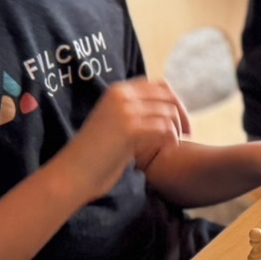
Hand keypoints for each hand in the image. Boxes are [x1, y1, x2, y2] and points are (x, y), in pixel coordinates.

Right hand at [58, 78, 190, 202]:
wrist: (73, 173)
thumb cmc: (96, 155)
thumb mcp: (115, 125)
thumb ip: (136, 114)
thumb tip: (167, 112)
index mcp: (117, 91)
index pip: (159, 86)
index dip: (175, 102)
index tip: (182, 122)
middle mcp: (121, 95)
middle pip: (168, 96)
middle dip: (182, 114)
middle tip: (188, 134)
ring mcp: (124, 110)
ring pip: (168, 113)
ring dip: (177, 131)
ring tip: (173, 146)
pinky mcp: (129, 129)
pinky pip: (164, 129)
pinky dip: (171, 141)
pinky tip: (167, 151)